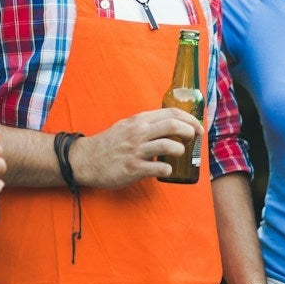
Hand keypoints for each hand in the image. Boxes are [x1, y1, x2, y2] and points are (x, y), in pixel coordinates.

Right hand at [70, 108, 205, 188]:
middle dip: (190, 132)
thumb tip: (169, 126)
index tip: (198, 127)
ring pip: (169, 146)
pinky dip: (168, 169)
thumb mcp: (127, 126)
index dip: (190, 119)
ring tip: (179, 154)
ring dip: (180, 150)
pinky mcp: (133, 168)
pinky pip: (159, 168)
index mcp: (139, 120)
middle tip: (193, 140)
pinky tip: (167, 170)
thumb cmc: (109, 144)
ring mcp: (136, 150)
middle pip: (173, 125)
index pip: (171, 113)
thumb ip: (146, 124)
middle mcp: (139, 132)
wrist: (86, 160)